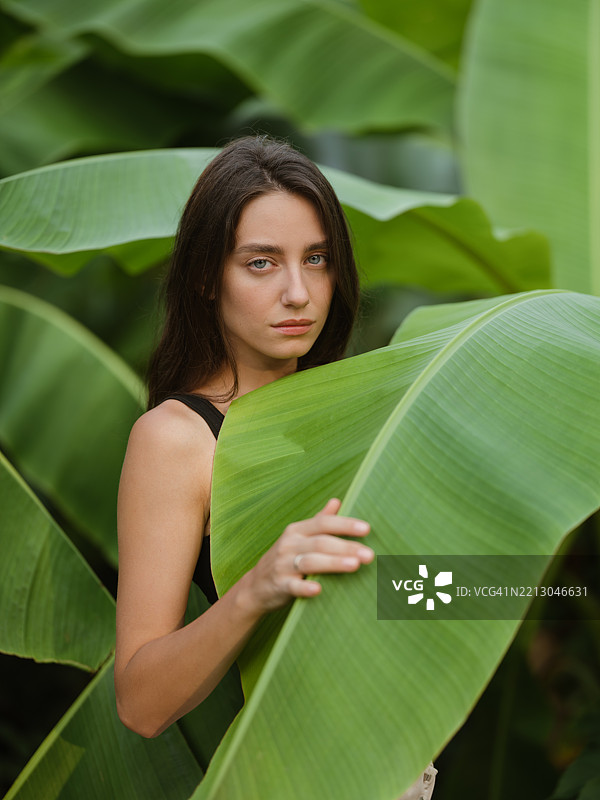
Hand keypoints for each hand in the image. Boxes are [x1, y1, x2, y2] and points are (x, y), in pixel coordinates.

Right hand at [243, 498, 373, 613]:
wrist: (255, 586)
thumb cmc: (285, 558)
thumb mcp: (298, 537)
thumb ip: (319, 520)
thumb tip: (336, 501)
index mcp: (297, 531)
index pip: (323, 523)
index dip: (345, 525)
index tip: (367, 529)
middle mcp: (289, 544)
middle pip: (321, 543)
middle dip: (346, 547)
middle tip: (369, 554)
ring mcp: (283, 565)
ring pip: (310, 562)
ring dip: (333, 563)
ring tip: (355, 565)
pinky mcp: (279, 585)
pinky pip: (293, 586)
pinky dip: (305, 588)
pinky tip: (319, 590)